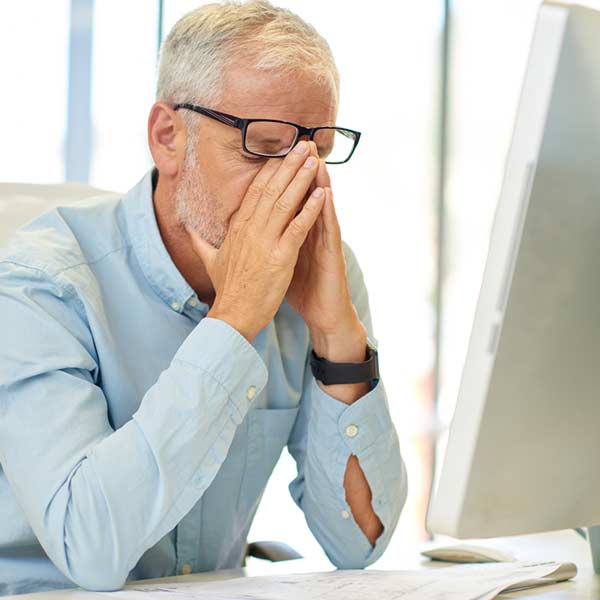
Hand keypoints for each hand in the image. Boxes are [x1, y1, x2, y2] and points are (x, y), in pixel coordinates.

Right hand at [185, 141, 324, 342]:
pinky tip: (323, 193)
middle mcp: (250, 229)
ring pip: (285, 202)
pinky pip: (298, 227)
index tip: (282, 152)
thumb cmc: (227, 290)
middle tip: (304, 144)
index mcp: (237, 227)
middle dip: (288, 164)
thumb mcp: (210, 261)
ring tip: (314, 159)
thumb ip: (202, 242)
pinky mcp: (280, 256)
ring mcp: (265, 241)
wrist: (232, 316)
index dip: (270, 169)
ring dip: (301, 178)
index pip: (255, 191)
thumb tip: (189, 230)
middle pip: (271, 189)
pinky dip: (311, 208)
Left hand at [285, 158, 362, 339]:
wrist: (324, 314)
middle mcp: (311, 233)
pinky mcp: (332, 255)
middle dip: (300, 171)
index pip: (286, 202)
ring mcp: (323, 242)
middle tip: (298, 143)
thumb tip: (248, 238)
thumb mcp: (279, 266)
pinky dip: (327, 211)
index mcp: (294, 234)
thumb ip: (267, 247)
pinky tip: (326, 193)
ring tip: (314, 156)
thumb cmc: (302, 290)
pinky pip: (329, 230)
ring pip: (321, 207)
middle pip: (305, 197)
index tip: (274, 155)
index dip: (281, 180)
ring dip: (318, 181)